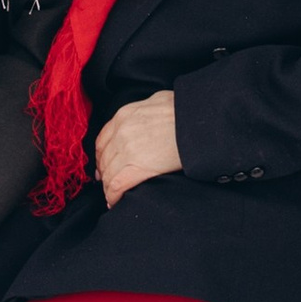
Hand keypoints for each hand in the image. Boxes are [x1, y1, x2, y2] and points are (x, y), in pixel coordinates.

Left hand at [95, 88, 182, 205]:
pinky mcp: (139, 168)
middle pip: (104, 159)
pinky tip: (115, 201)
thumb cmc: (185, 110)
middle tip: (108, 183)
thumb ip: (145, 110)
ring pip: (108, 174)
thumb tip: (147, 114)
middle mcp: (121, 132)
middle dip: (105, 173)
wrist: (199, 122)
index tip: (103, 165)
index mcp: (124, 116)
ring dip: (109, 187)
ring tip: (114, 194)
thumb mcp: (158, 100)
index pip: (103, 140)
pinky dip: (113, 196)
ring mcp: (128, 151)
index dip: (101, 157)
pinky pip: (117, 185)